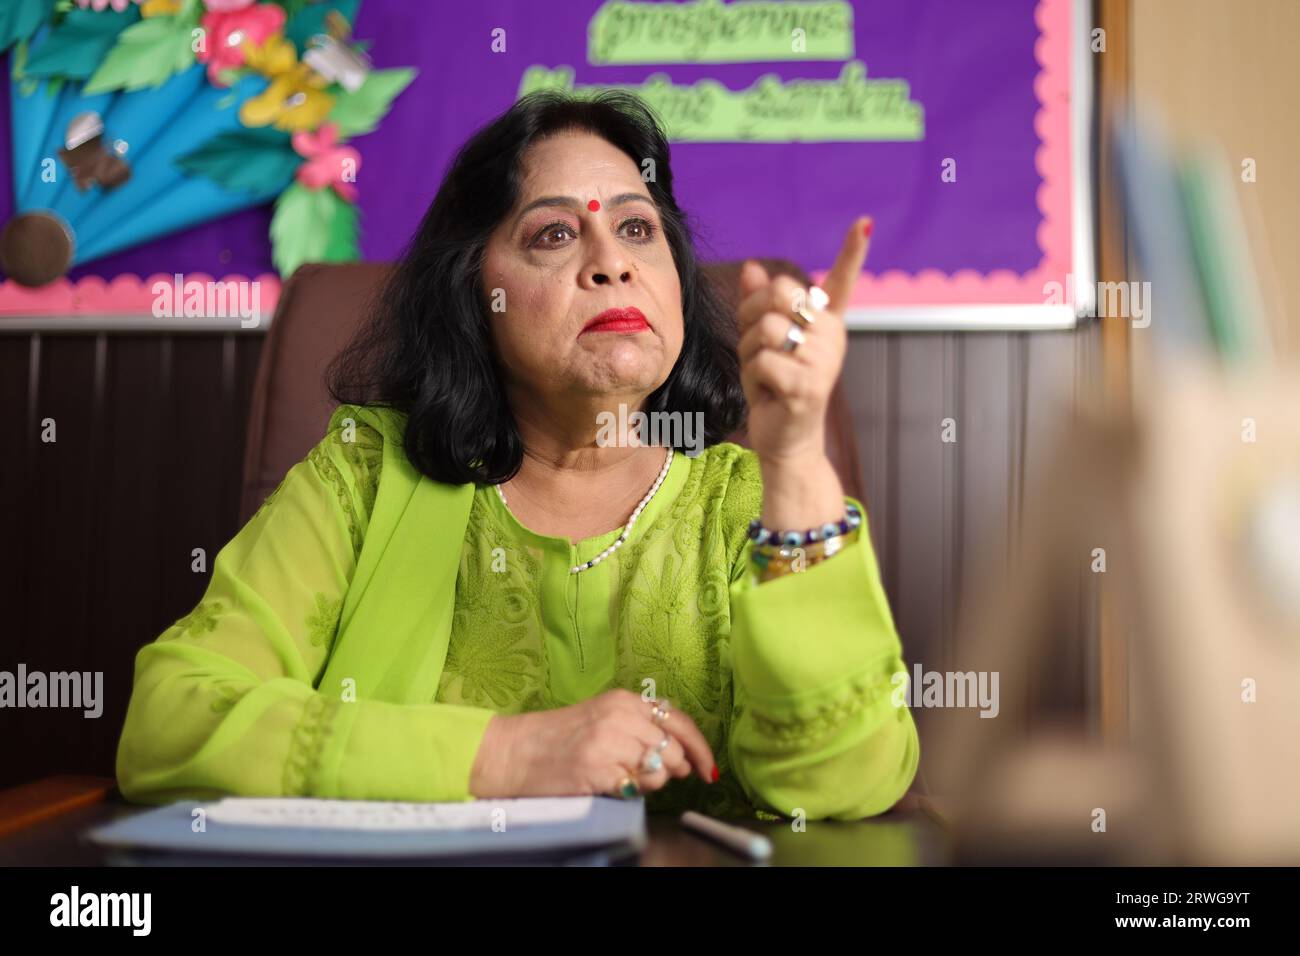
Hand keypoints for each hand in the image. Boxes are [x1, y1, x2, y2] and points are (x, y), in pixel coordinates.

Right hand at [469, 689, 716, 797]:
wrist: (516, 752)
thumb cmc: (559, 739)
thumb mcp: (603, 718)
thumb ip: (640, 728)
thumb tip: (684, 758)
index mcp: (624, 700)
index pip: (679, 721)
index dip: (700, 748)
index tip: (708, 768)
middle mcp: (620, 716)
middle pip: (673, 749)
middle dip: (670, 770)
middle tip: (644, 775)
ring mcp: (610, 742)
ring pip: (660, 770)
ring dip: (649, 782)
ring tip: (622, 778)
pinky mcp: (599, 768)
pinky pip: (637, 787)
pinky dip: (631, 791)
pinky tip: (610, 784)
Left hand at [735, 217, 871, 465]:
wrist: (786, 440)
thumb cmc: (774, 388)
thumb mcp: (761, 342)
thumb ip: (757, 305)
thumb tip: (753, 267)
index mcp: (825, 323)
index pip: (841, 281)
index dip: (853, 251)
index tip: (865, 222)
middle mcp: (831, 336)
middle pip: (778, 294)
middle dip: (752, 316)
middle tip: (758, 347)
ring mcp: (823, 360)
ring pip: (765, 328)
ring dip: (749, 351)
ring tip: (765, 374)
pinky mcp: (808, 385)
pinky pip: (761, 361)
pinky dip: (752, 377)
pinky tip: (768, 393)